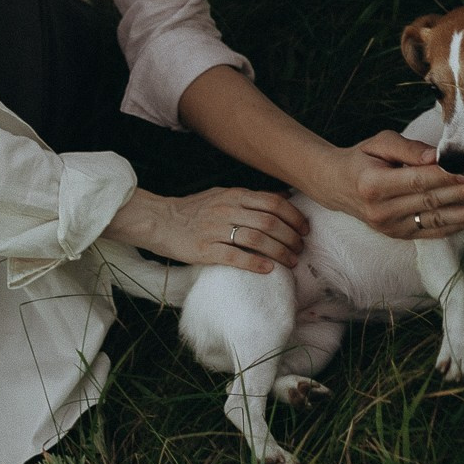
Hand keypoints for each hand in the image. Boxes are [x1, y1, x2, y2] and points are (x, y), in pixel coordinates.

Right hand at [107, 184, 306, 273]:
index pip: (273, 202)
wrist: (159, 220)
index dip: (294, 216)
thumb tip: (283, 197)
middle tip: (300, 249)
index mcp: (234, 195)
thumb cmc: (194, 209)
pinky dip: (255, 263)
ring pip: (257, 239)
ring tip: (290, 262)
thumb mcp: (222, 194)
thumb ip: (250, 197)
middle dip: (291, 237)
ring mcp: (215, 229)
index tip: (305, 229)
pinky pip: (235, 256)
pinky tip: (268, 270)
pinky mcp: (204, 249)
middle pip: (269, 222)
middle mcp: (227, 209)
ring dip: (279, 252)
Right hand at [308, 130, 463, 240]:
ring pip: (434, 221)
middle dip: (461, 196)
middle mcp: (381, 210)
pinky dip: (454, 227)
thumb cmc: (362, 158)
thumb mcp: (379, 142)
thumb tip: (435, 157)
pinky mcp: (398, 235)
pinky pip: (431, 232)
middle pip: (429, 201)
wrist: (337, 185)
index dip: (445, 178)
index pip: (417, 181)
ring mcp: (389, 227)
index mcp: (373, 184)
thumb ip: (407, 148)